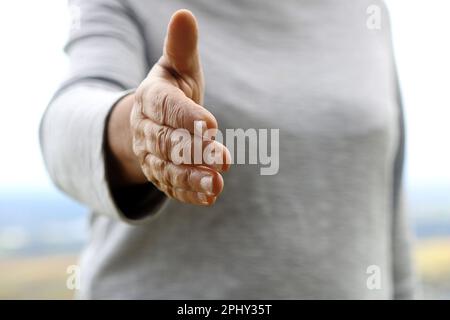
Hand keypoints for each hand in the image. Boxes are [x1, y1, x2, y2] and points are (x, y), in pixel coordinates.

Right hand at [107, 10, 229, 205]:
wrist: (152, 120)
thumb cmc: (172, 89)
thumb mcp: (177, 65)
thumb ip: (181, 47)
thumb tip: (184, 14)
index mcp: (150, 98)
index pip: (166, 108)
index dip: (186, 117)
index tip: (211, 125)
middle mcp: (146, 129)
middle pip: (167, 142)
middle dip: (194, 152)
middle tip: (223, 159)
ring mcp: (150, 155)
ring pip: (168, 169)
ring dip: (192, 178)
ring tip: (216, 185)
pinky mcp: (159, 173)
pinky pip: (171, 185)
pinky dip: (189, 193)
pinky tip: (210, 197)